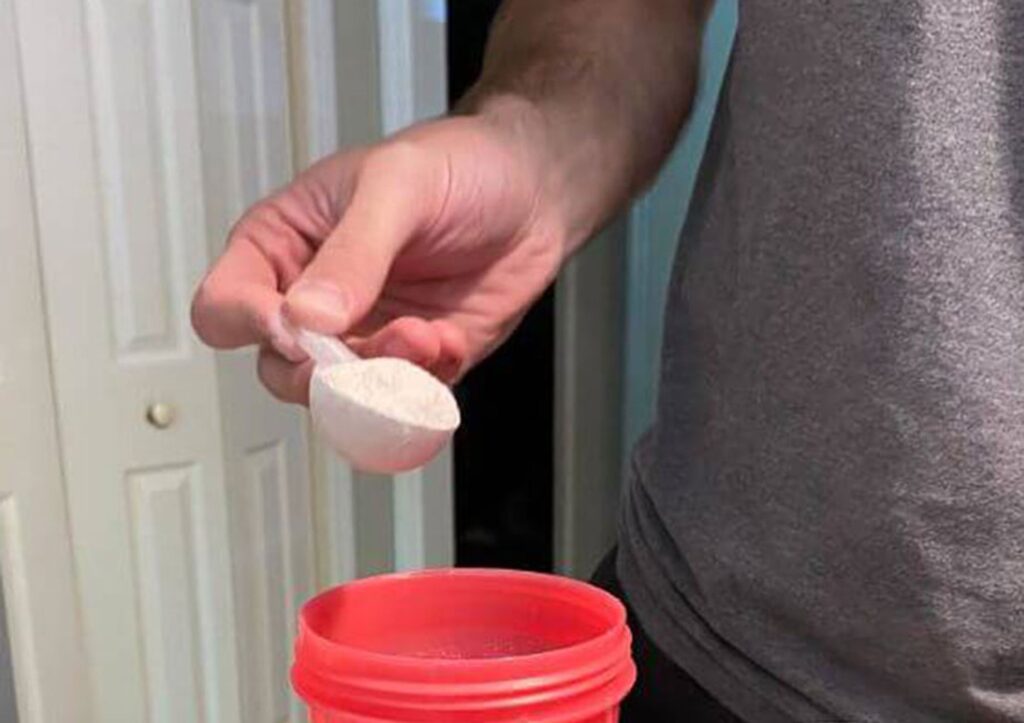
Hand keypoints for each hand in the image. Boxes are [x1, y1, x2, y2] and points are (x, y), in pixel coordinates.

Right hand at [191, 113, 565, 403]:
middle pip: (278, 370)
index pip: (224, 307)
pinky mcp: (413, 364)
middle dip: (323, 372)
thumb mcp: (397, 186)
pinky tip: (448, 339)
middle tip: (365, 350)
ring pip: (340, 398)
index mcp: (283, 246)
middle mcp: (314, 300)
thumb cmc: (458, 165)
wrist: (534, 191)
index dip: (252, 325)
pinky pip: (401, 401)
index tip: (301, 324)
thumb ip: (352, 252)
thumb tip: (308, 317)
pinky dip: (424, 385)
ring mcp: (364, 337)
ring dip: (382, 381)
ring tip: (424, 337)